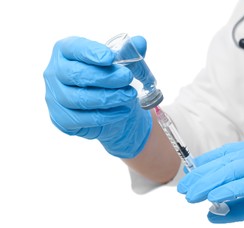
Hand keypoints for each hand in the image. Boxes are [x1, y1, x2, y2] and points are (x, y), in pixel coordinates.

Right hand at [43, 36, 151, 157]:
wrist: (110, 111)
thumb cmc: (110, 81)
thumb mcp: (121, 64)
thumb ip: (129, 53)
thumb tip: (140, 42)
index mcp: (65, 52)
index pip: (74, 48)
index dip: (92, 52)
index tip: (111, 57)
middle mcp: (54, 73)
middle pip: (76, 74)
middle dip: (105, 77)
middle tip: (127, 78)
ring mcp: (54, 97)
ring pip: (80, 98)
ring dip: (109, 97)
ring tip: (130, 95)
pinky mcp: (61, 119)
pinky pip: (82, 118)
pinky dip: (106, 116)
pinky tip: (123, 111)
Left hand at [178, 135, 243, 227]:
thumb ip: (237, 205)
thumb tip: (210, 212)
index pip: (230, 153)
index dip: (207, 164)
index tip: (189, 177)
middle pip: (230, 160)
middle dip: (203, 176)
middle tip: (183, 189)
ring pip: (237, 168)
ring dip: (210, 182)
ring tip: (192, 195)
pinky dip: (230, 189)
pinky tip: (213, 196)